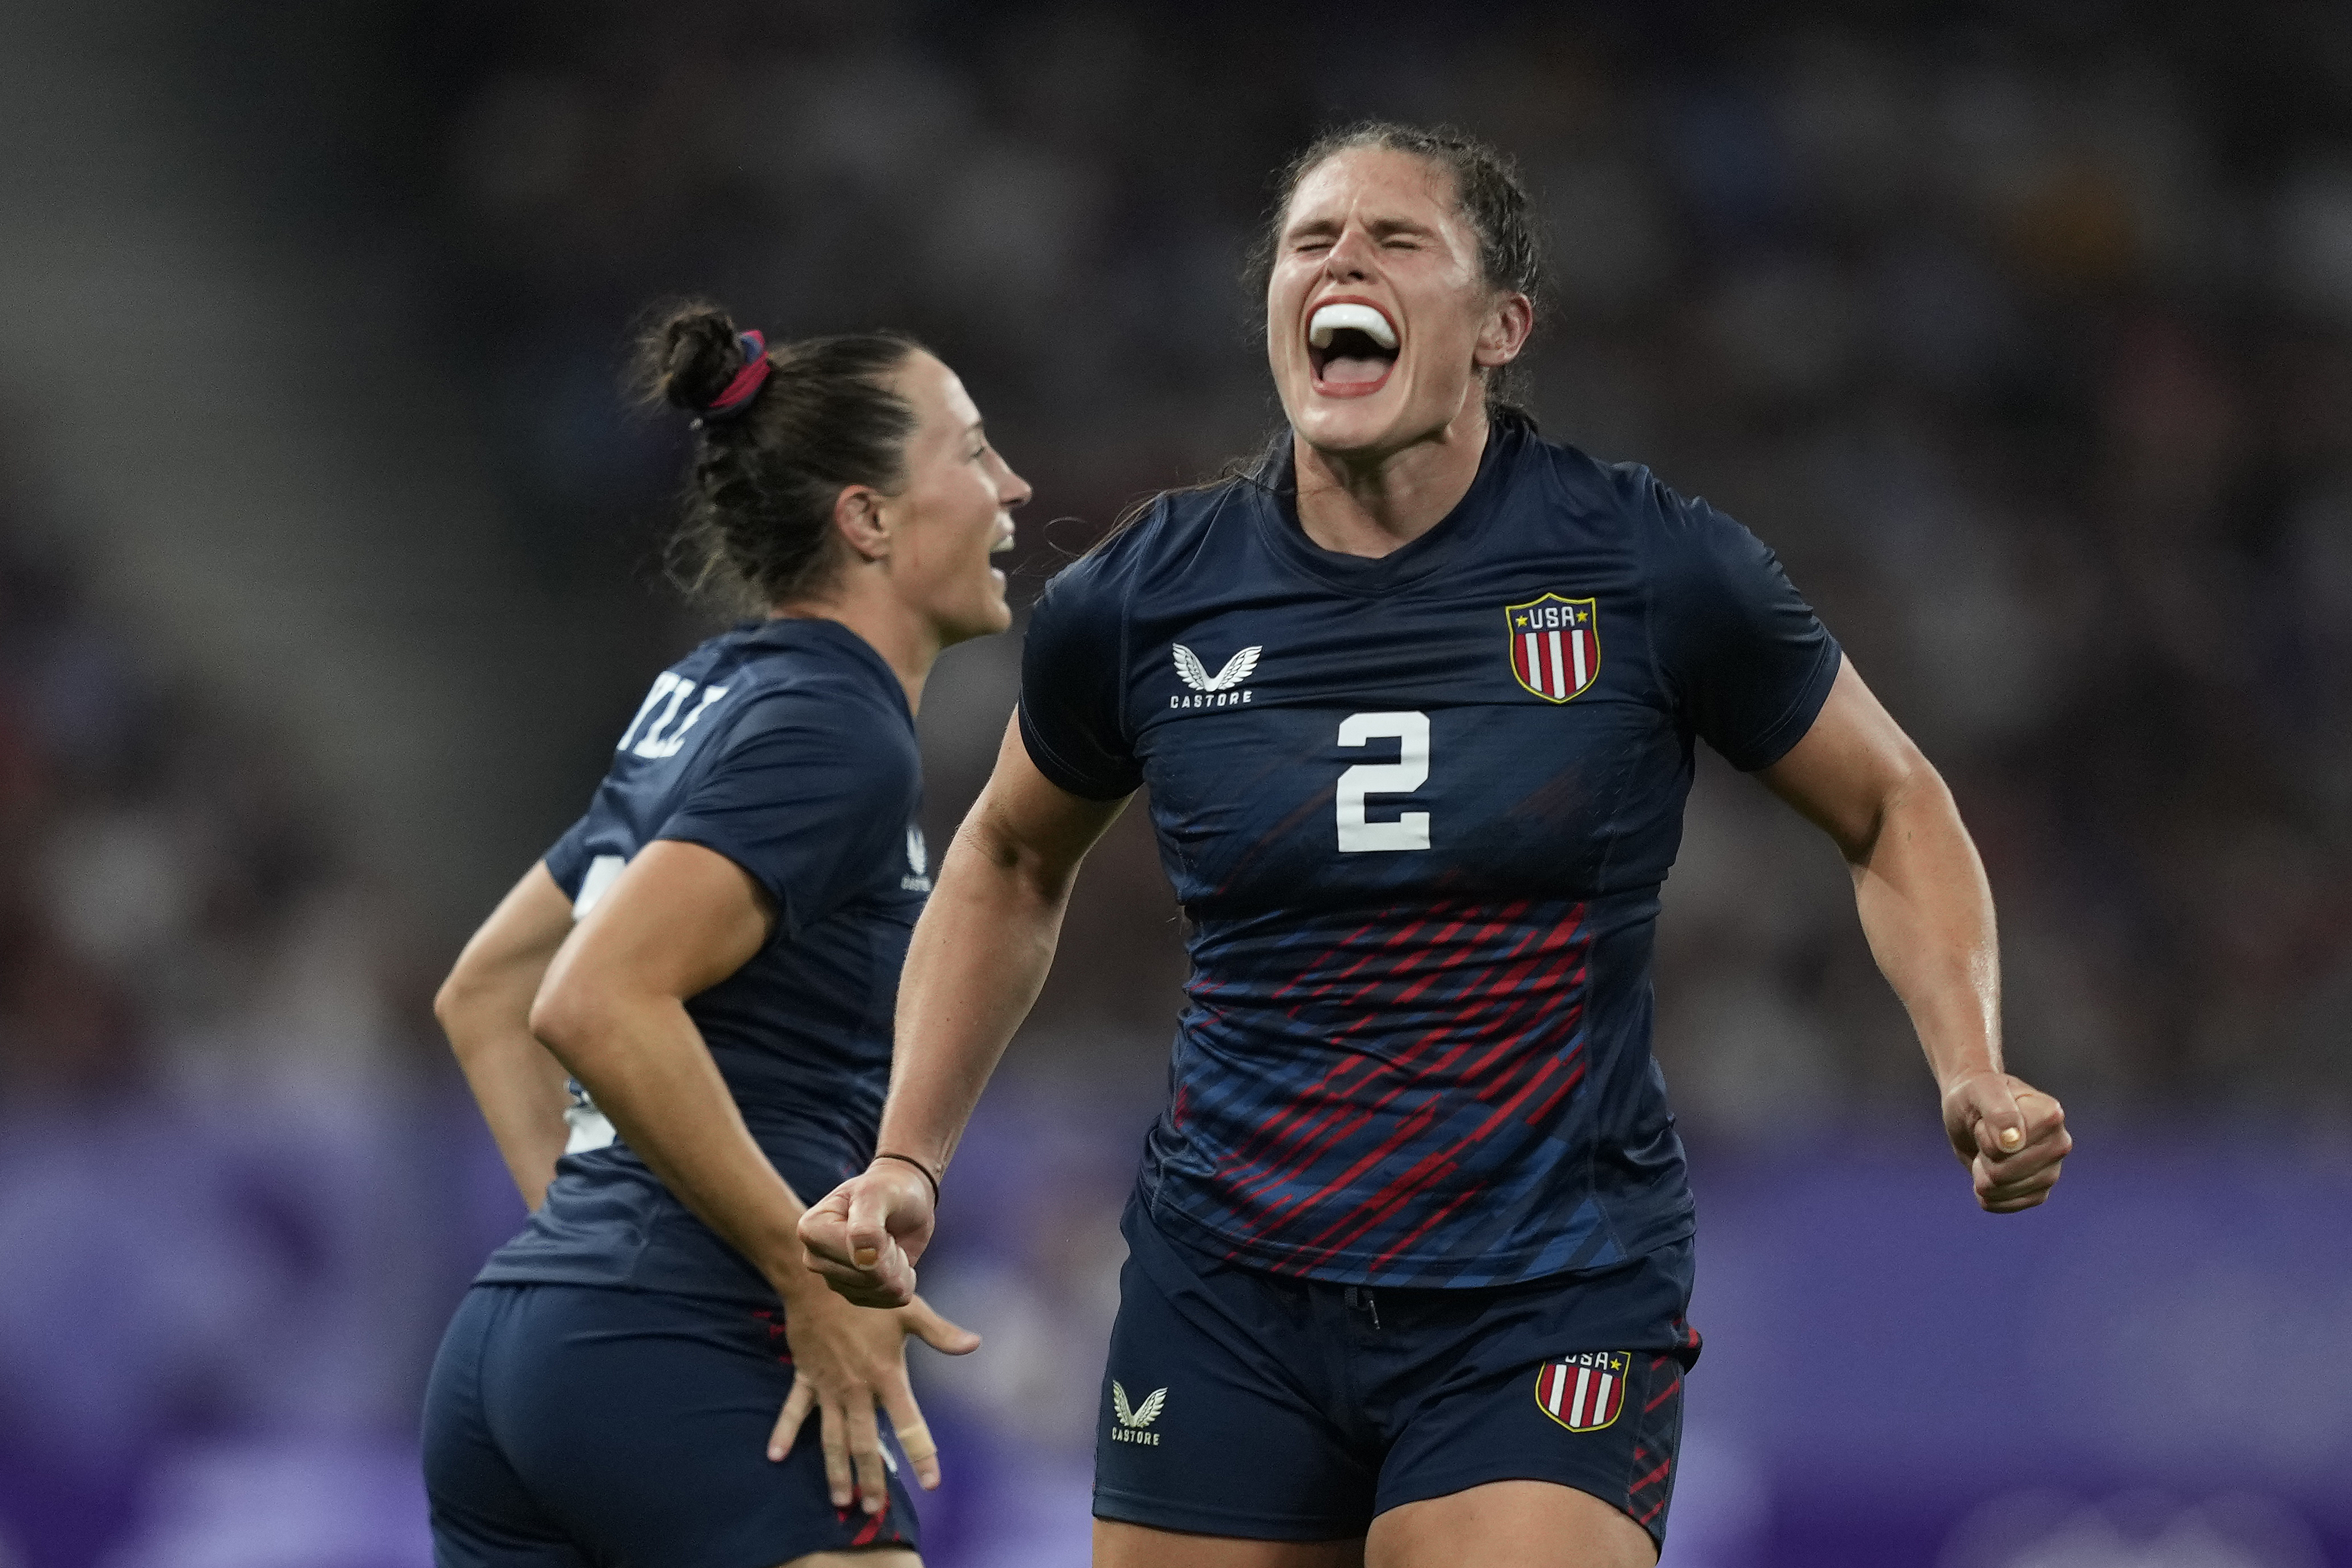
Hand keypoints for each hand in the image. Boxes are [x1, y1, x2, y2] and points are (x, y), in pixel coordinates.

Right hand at [766, 1282, 978, 1509]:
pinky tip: (775, 1456)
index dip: (921, 1454)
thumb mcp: (910, 1310)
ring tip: (841, 1500)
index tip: (931, 1483)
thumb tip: (974, 1344)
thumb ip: (940, 1333)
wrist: (819, 1277)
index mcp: (886, 1376)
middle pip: (865, 1444)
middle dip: (870, 1479)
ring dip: (836, 1470)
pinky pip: (794, 1411)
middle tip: (873, 1509)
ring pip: (832, 1438)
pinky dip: (784, 1432)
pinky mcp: (806, 1378)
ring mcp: (828, 1387)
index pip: (908, 1423)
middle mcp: (857, 1389)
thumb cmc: (870, 1293)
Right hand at [798, 1160, 935, 1307]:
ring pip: (880, 1291)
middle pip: (868, 1278)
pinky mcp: (854, 1294)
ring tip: (891, 1243)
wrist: (902, 1200)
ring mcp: (834, 1279)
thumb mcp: (878, 1194)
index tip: (881, 1220)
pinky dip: (903, 1282)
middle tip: (889, 1232)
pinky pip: (888, 1301)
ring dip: (899, 1268)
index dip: (882, 1242)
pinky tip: (896, 1262)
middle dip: (892, 1256)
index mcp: (812, 1229)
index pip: (856, 1256)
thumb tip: (863, 1260)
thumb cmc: (887, 1190)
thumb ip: (867, 1225)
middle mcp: (816, 1258)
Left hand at [1941, 1070, 2070, 1212]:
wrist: (1973, 1109)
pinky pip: (2003, 1205)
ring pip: (2001, 1190)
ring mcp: (2052, 1171)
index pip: (2009, 1146)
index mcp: (2051, 1115)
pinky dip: (1986, 1192)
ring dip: (1982, 1173)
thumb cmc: (1977, 1094)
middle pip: (2003, 1173)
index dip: (1985, 1135)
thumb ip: (1998, 1112)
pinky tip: (1989, 1171)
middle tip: (1985, 1134)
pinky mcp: (2040, 1192)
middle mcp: (2059, 1144)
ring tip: (1989, 1151)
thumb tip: (2013, 1141)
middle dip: (1983, 1156)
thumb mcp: (1980, 1090)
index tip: (1987, 1118)